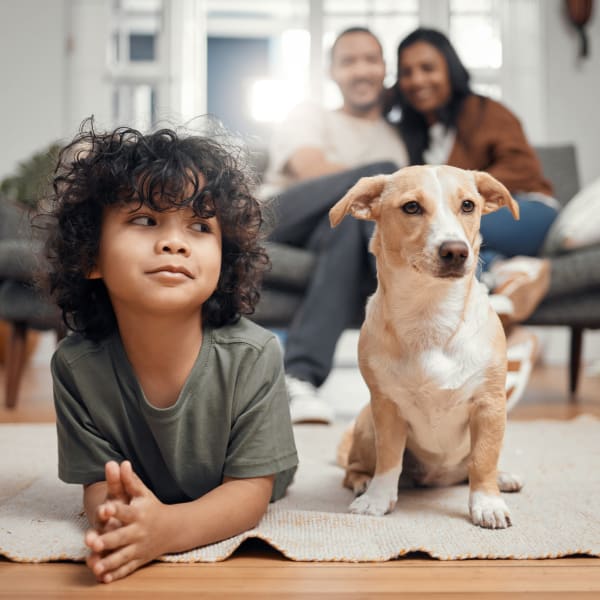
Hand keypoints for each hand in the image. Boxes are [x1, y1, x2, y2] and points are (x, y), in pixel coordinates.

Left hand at [85, 461, 170, 582]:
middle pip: (121, 537)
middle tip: (94, 543)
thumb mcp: (143, 493)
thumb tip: (122, 462)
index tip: (104, 509)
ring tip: (96, 567)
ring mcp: (138, 547)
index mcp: (138, 513)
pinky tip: (103, 579)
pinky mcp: (138, 560)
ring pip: (122, 557)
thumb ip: (130, 481)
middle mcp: (138, 531)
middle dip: (108, 540)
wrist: (173, 528)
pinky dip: (116, 575)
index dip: (114, 510)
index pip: (125, 511)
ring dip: (109, 562)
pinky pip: (126, 569)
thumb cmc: (152, 507)